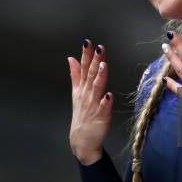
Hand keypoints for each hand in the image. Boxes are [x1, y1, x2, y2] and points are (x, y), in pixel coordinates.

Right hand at [68, 39, 112, 164]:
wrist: (81, 140)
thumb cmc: (82, 114)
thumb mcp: (76, 92)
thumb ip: (75, 74)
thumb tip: (71, 58)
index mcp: (82, 87)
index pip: (84, 67)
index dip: (86, 54)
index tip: (88, 41)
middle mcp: (87, 94)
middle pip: (91, 75)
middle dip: (95, 61)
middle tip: (99, 47)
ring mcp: (94, 105)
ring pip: (97, 88)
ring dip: (100, 77)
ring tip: (104, 65)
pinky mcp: (101, 117)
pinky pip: (104, 108)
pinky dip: (106, 101)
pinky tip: (109, 95)